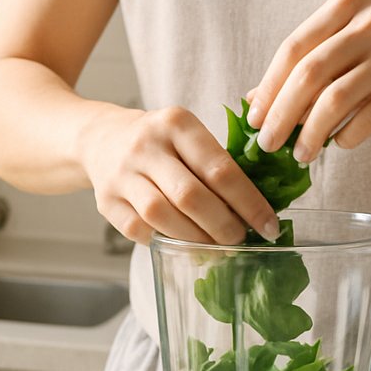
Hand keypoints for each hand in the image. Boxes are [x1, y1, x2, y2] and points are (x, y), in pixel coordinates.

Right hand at [77, 105, 280, 245]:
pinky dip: (166, 242)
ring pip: (163, 216)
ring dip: (196, 239)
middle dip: (223, 226)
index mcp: (176, 123)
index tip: (269, 225)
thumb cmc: (161, 143)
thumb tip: (259, 210)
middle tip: (241, 240)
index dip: (249, 203)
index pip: (220, 169)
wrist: (101, 139)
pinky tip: (184, 245)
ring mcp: (122, 174)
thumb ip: (218, 162)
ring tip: (216, 247)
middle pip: (191, 196)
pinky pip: (140, 230)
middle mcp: (146, 145)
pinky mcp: (106, 201)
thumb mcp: (188, 134)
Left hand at [245, 0, 370, 159]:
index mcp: (348, 3)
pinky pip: (369, 118)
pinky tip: (340, 144)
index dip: (268, 88)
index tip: (253, 118)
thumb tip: (258, 97)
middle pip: (308, 76)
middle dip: (281, 116)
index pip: (293, 49)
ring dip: (310, 135)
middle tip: (268, 145)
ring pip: (335, 101)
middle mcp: (370, 23)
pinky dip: (347, 137)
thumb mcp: (361, 24)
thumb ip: (315, 53)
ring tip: (300, 154)